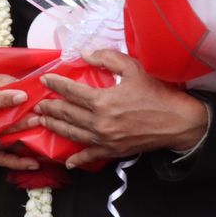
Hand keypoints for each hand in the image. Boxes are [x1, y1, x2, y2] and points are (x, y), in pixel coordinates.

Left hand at [34, 49, 208, 169]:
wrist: (178, 122)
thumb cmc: (157, 93)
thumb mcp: (134, 68)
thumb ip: (108, 59)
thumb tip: (85, 56)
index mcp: (103, 101)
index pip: (72, 91)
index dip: (56, 84)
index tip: (45, 80)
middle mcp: (99, 123)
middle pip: (67, 114)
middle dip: (50, 108)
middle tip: (37, 105)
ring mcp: (105, 140)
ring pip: (73, 134)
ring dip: (55, 128)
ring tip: (43, 123)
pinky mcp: (113, 151)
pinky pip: (90, 156)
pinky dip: (78, 158)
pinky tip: (68, 161)